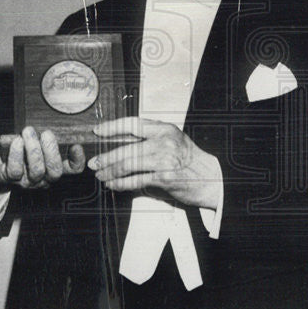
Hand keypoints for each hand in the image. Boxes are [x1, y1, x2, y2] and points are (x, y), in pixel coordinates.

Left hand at [0, 125, 85, 188]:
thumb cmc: (18, 149)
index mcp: (52, 168)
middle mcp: (43, 178)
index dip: (77, 160)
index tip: (76, 145)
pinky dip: (17, 154)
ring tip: (29, 132)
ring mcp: (27, 181)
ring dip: (34, 149)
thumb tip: (53, 120)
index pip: (72, 170)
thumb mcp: (35, 142)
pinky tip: (17, 141)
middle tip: (47, 133)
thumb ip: (44, 137)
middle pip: (55, 171)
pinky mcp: (10, 178)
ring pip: (37, 170)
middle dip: (51, 150)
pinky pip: (16, 169)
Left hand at [88, 117, 221, 208]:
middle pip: (127, 147)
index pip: (133, 123)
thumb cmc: (191, 161)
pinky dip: (121, 183)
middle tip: (95, 162)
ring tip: (101, 175)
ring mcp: (165, 159)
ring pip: (129, 164)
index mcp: (165, 129)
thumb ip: (151, 139)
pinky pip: (136, 180)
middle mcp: (164, 141)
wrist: (212, 178)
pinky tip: (114, 184)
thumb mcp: (173, 141)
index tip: (98, 131)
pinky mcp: (165, 177)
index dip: (112, 127)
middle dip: (107, 157)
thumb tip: (120, 142)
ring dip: (111, 171)